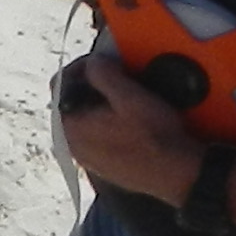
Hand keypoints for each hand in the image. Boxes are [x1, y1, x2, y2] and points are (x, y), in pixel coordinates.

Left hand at [56, 59, 202, 204]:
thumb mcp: (129, 95)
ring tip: (125, 97)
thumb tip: (93, 62)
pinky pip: (97, 137)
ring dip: (100, 105)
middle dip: (91, 86)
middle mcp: (73, 146)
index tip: (100, 62)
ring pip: (85, 120)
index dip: (80, 68)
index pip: (60, 86)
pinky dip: (108, 123)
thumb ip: (103, 73)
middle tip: (115, 76)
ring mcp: (87, 159)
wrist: (176, 173)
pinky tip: (129, 120)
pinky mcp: (103, 166)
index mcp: (71, 128)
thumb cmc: (154, 138)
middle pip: (72, 103)